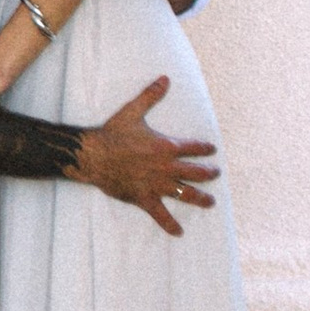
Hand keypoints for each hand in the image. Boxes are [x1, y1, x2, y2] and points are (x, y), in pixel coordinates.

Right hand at [77, 78, 219, 235]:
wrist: (93, 155)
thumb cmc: (112, 133)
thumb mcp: (133, 112)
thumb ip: (151, 96)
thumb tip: (165, 78)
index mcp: (165, 146)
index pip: (193, 147)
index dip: (205, 148)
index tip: (212, 150)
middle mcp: (166, 167)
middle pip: (195, 172)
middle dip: (209, 173)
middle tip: (216, 174)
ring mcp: (156, 184)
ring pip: (185, 194)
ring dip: (200, 199)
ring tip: (211, 202)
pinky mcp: (144, 197)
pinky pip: (160, 214)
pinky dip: (170, 224)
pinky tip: (179, 232)